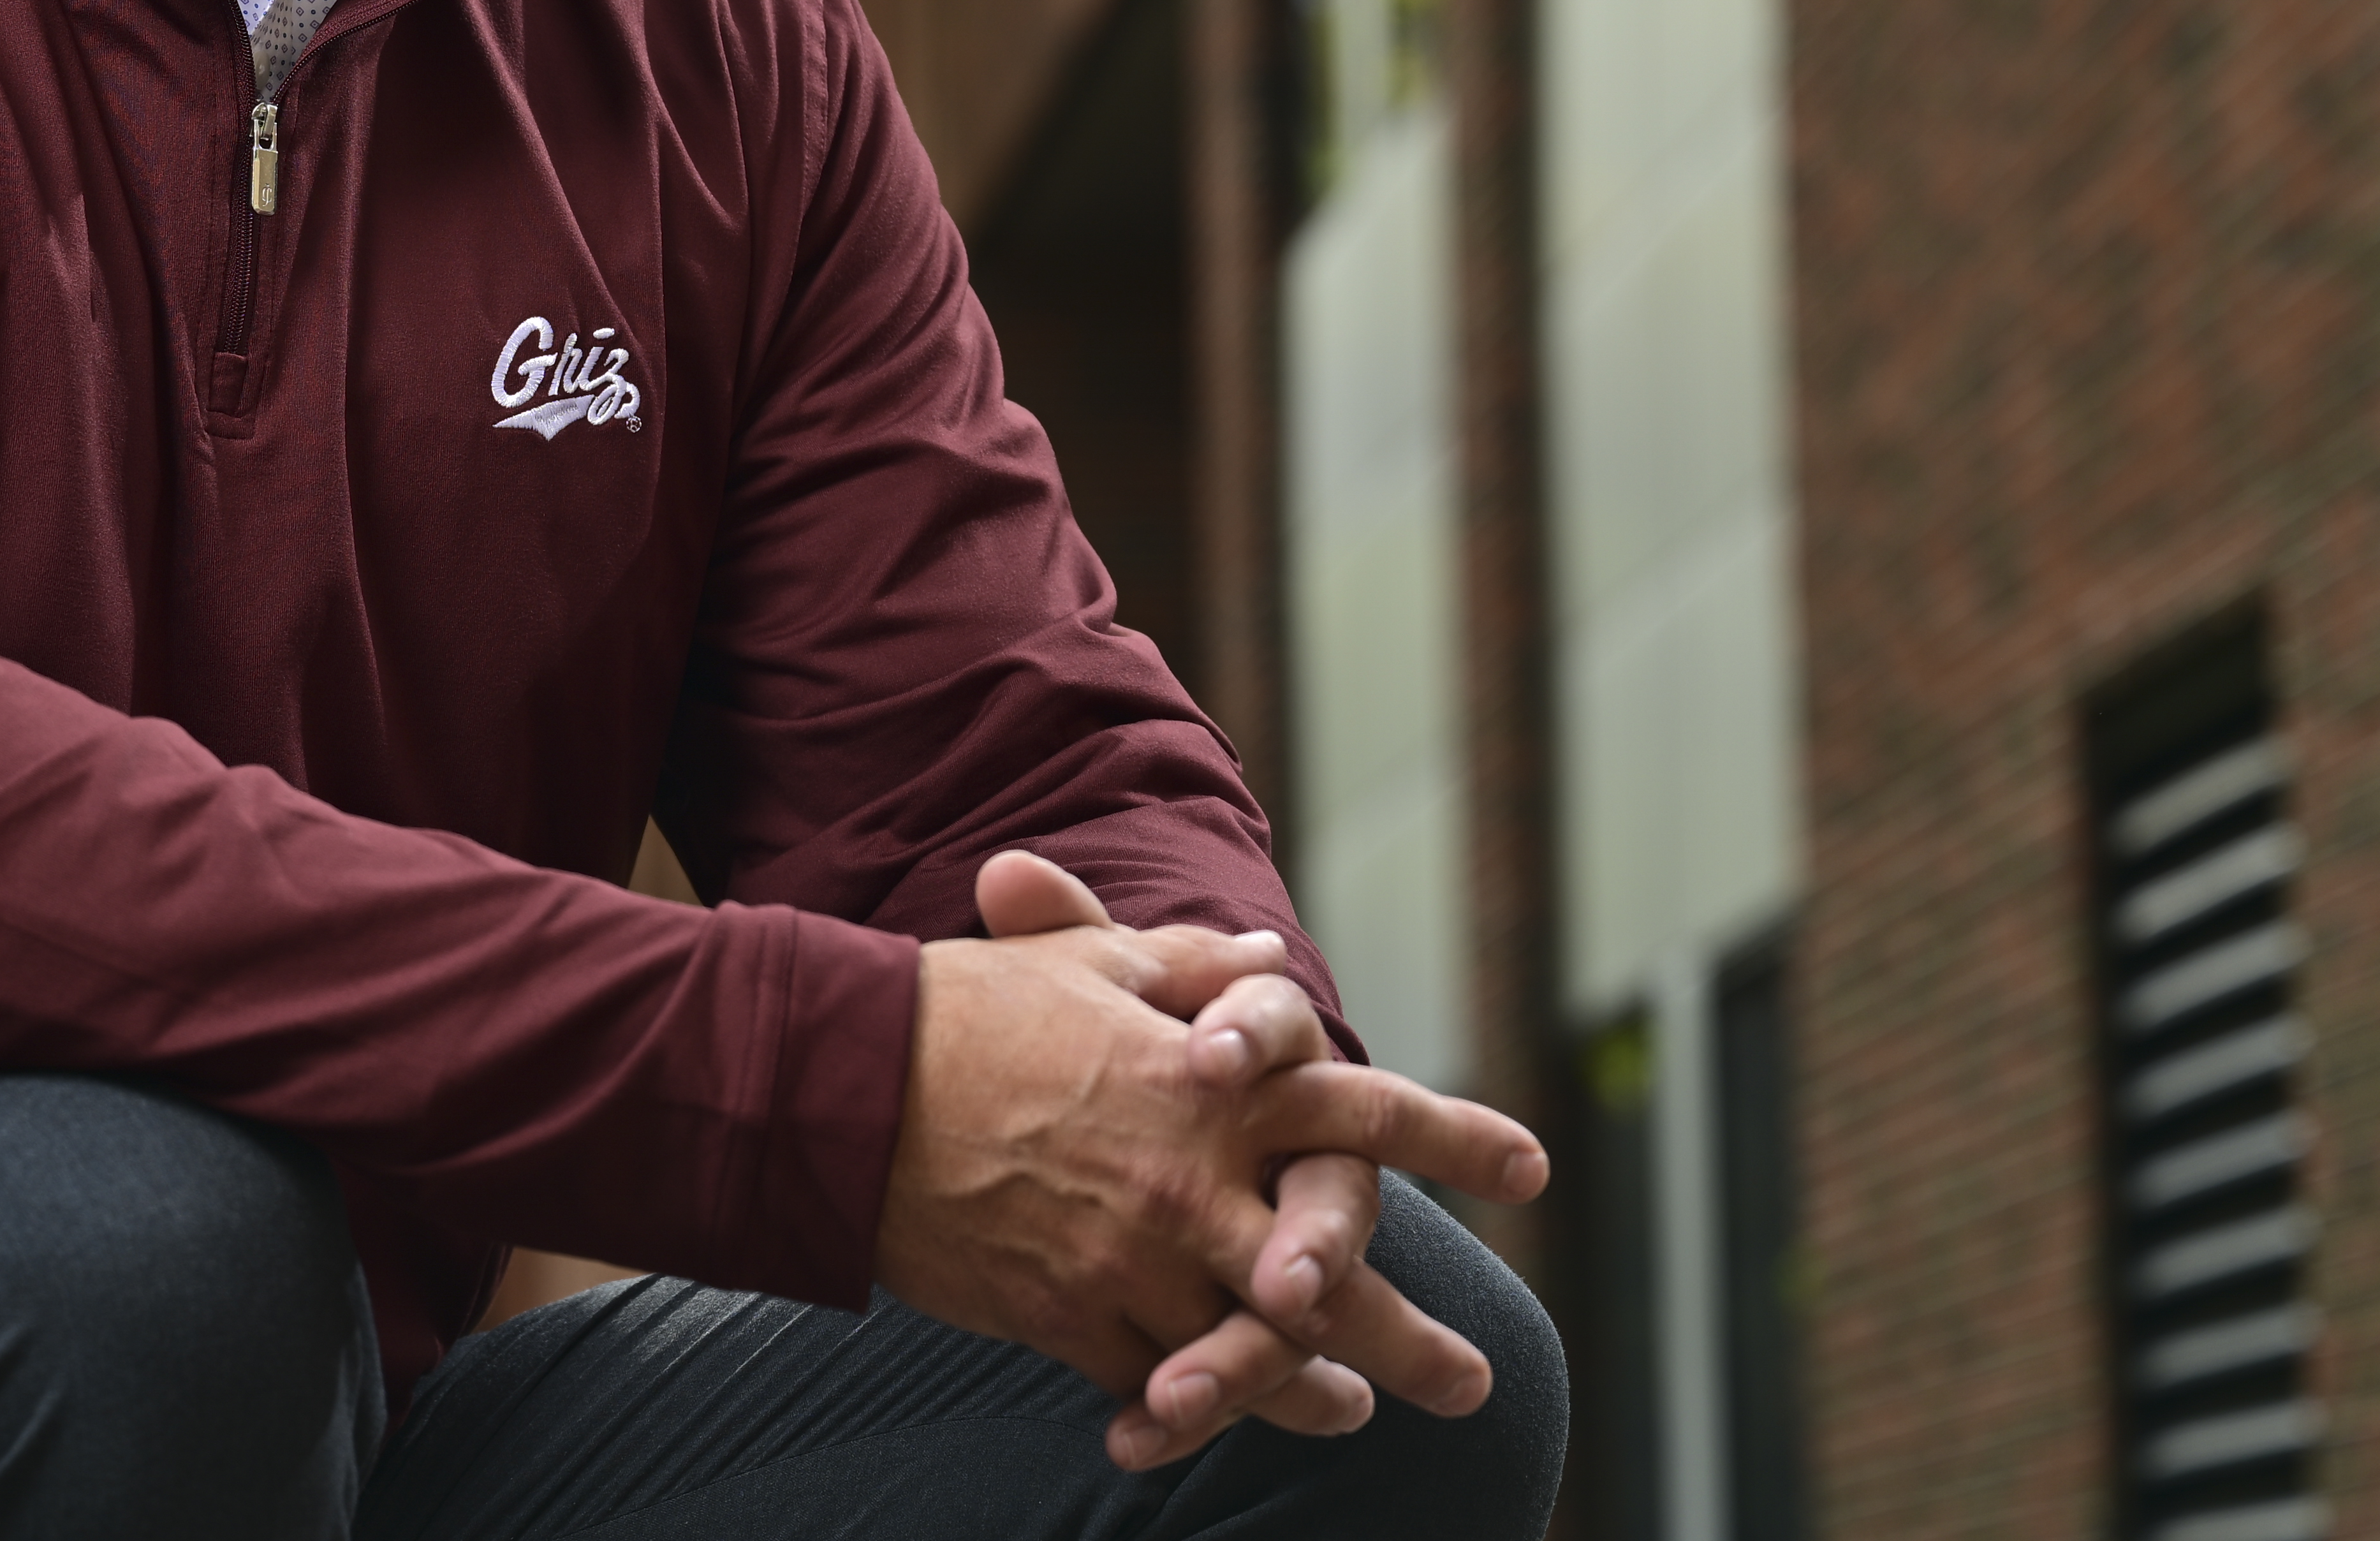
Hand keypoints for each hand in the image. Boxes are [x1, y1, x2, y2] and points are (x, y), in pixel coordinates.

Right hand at [874, 850, 1548, 1473]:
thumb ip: (1196, 970)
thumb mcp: (1092, 965)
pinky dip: (1201, 1409)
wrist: (847, 1093)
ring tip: (1361, 1412)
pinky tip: (1224, 1422)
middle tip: (1476, 1383)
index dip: (1454, 1139)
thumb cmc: (969, 1011)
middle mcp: (1194, 1180)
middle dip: (1416, 1335)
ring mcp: (1137, 1261)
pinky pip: (1161, 1384)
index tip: (1532, 1169)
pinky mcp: (1075, 1320)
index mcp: (1212, 1083)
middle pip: (1336, 1271)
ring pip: (1260, 1352)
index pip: (1362, 1107)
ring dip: (1320, 1393)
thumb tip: (1275, 958)